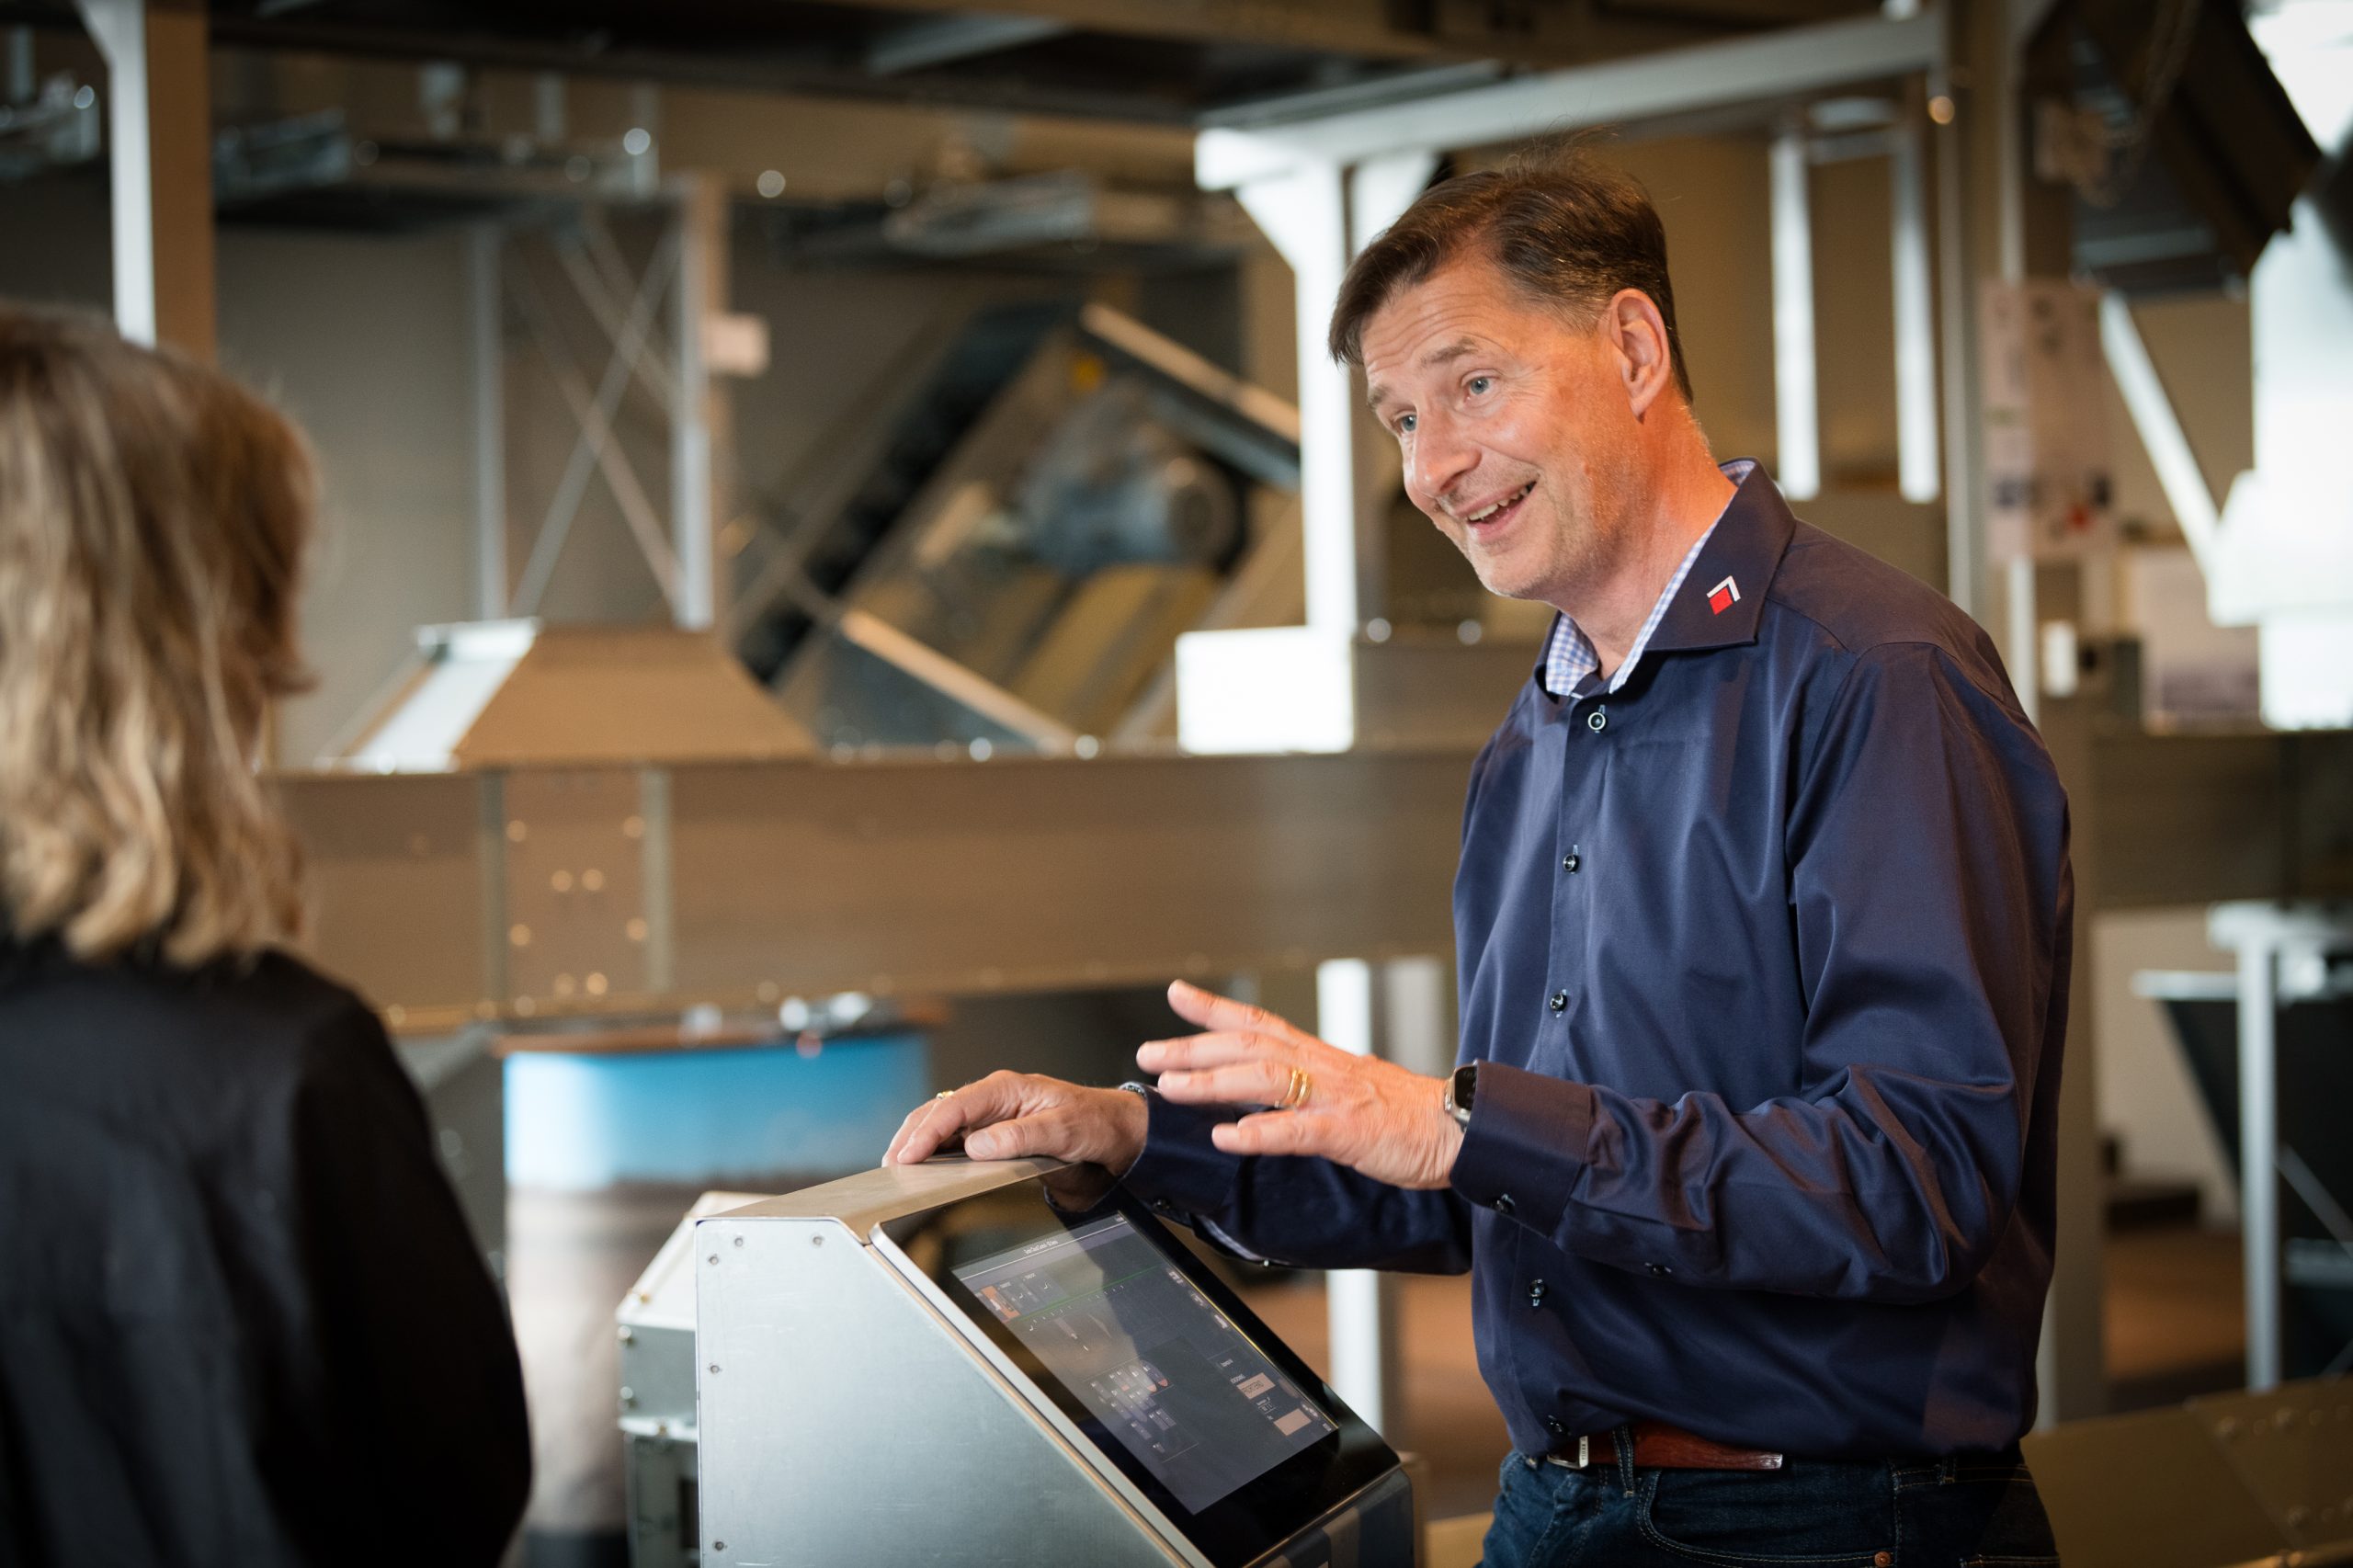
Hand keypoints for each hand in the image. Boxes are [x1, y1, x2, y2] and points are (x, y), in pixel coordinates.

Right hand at [882, 1070, 1147, 1176]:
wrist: (1113, 1130)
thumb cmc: (1092, 1121)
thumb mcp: (1064, 1129)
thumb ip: (1021, 1135)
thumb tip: (977, 1145)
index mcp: (1005, 1089)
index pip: (954, 1107)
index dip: (927, 1131)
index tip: (908, 1154)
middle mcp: (992, 1100)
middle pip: (938, 1113)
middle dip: (910, 1137)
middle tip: (891, 1166)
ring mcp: (990, 1117)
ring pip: (941, 1126)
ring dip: (917, 1145)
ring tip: (897, 1169)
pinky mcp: (991, 1134)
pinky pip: (955, 1142)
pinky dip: (934, 1154)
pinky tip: (922, 1168)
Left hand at [1138, 980, 1462, 1189]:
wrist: (1460, 1129)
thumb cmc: (1406, 1115)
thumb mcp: (1350, 1089)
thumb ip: (1309, 1086)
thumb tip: (1270, 1093)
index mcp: (1321, 1057)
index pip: (1259, 1023)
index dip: (1215, 1008)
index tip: (1175, 994)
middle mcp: (1322, 1067)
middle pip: (1248, 1046)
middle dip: (1193, 1047)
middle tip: (1147, 1051)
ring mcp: (1334, 1097)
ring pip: (1264, 1080)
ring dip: (1212, 1082)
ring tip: (1172, 1086)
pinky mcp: (1348, 1131)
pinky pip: (1297, 1130)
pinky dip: (1259, 1132)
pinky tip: (1228, 1138)